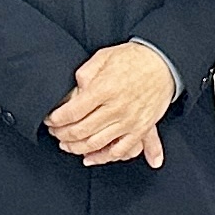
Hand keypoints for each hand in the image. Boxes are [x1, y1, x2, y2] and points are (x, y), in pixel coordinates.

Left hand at [47, 41, 176, 168]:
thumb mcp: (104, 57)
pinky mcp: (140, 129)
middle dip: (62, 135)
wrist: (164, 63)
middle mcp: (117, 108)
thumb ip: (85, 74)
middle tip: (55, 133)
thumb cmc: (133, 59)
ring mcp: (129, 121)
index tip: (50, 120)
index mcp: (105, 89)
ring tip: (67, 145)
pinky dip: (103, 157)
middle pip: (81, 130)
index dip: (56, 119)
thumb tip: (72, 92)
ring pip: (96, 144)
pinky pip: (120, 151)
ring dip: (76, 148)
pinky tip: (90, 158)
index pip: (72, 112)